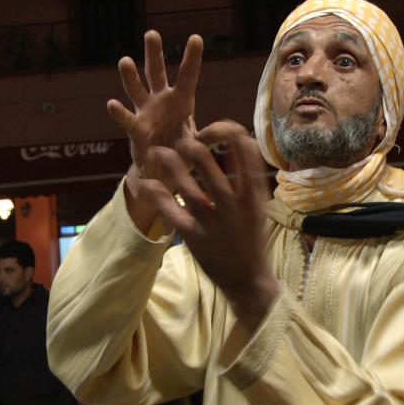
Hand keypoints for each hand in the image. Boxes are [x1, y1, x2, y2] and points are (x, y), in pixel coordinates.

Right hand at [107, 30, 203, 182]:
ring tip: (124, 61)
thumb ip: (213, 136)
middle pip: (156, 73)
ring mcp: (146, 112)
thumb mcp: (200, 144)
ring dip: (130, 76)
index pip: (187, 76)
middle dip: (154, 54)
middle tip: (151, 33)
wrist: (162, 171)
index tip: (196, 38)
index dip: (192, 58)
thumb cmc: (183, 152)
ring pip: (137, 89)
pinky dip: (119, 112)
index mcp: (181, 100)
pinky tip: (112, 103)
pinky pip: (127, 119)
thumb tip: (235, 130)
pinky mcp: (136, 129)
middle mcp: (161, 100)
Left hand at [140, 120, 278, 329]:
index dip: (234, 137)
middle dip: (194, 150)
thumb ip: (246, 179)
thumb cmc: (251, 237)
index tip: (224, 127)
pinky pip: (171, 213)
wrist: (247, 278)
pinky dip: (157, 196)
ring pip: (188, 188)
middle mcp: (233, 208)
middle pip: (211, 170)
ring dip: (172, 167)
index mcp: (253, 197)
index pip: (248, 158)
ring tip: (159, 151)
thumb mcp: (257, 207)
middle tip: (185, 140)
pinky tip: (146, 183)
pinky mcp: (194, 237)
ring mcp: (213, 223)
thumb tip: (237, 143)